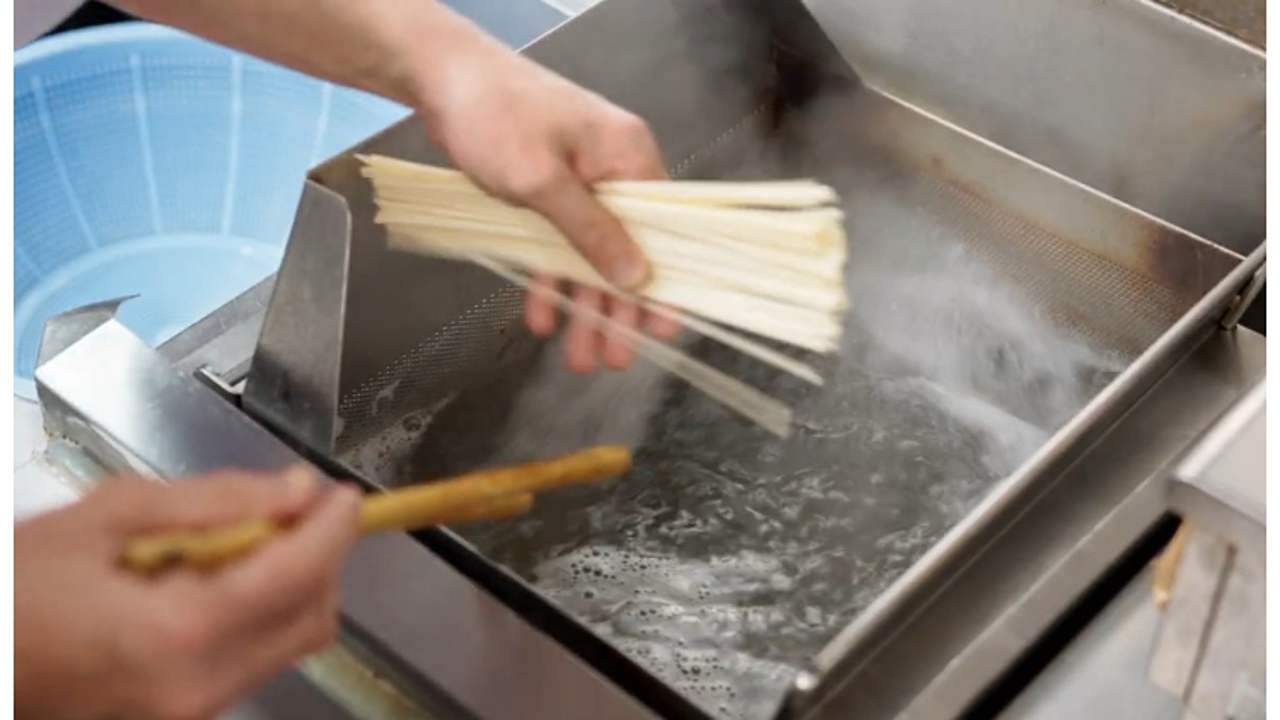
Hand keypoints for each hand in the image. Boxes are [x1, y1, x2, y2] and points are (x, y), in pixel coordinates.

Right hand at [15, 468, 360, 719]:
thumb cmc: (14, 582)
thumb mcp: (109, 514)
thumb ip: (217, 500)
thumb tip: (296, 490)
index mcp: (179, 632)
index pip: (298, 574)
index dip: (333, 528)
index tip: (345, 495)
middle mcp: (197, 687)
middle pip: (312, 618)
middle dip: (317, 558)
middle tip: (287, 511)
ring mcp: (189, 714)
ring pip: (287, 643)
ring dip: (287, 585)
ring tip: (231, 543)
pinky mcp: (179, 719)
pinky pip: (249, 661)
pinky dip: (253, 614)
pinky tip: (205, 581)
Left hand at [418, 37, 679, 372]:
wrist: (442, 80)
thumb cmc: (496, 118)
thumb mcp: (543, 181)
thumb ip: (590, 231)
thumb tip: (637, 278)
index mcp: (628, 158)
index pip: (663, 230)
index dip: (664, 282)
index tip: (662, 331)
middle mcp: (613, 171)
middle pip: (625, 251)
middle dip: (617, 310)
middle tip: (614, 361)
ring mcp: (580, 181)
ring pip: (589, 255)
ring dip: (583, 304)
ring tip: (579, 357)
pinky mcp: (549, 190)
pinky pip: (557, 243)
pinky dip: (550, 277)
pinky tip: (542, 316)